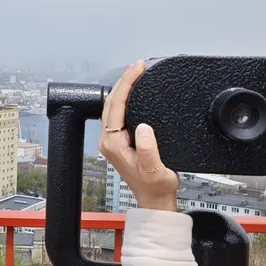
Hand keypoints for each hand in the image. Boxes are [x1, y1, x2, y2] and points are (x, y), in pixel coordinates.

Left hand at [100, 60, 179, 210]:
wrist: (155, 200)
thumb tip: (144, 128)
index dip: (127, 83)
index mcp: (113, 143)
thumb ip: (149, 149)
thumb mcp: (156, 169)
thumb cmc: (155, 187)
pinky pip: (120, 112)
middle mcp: (109, 140)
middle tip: (139, 65)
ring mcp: (113, 140)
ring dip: (125, 88)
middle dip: (124, 80)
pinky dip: (127, 98)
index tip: (138, 69)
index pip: (116, 104)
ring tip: (137, 73)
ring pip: (114, 106)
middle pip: (112, 102)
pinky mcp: (120, 140)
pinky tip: (135, 93)